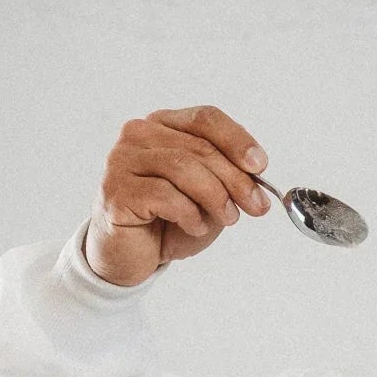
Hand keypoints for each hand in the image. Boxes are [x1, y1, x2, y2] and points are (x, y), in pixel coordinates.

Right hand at [85, 106, 272, 286]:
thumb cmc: (169, 223)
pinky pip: (164, 195)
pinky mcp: (116, 190)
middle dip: (236, 178)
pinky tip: (193, 227)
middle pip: (198, 146)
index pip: (205, 119)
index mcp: (163, 126)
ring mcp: (122, 160)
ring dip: (215, 196)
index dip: (237, 140)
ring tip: (227, 219)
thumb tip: (256, 174)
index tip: (260, 166)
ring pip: (183, 167)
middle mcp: (139, 135)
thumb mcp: (208, 198)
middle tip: (256, 205)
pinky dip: (189, 214)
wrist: (131, 257)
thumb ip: (227, 179)